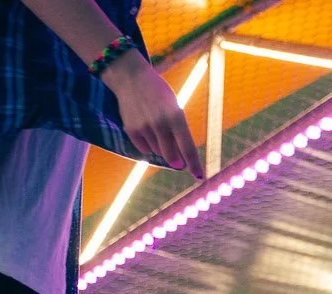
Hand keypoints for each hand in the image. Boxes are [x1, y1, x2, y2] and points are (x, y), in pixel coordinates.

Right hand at [104, 53, 203, 175]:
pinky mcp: (131, 130)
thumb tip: (183, 156)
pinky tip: (148, 132)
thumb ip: (179, 129)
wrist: (131, 78)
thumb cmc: (158, 94)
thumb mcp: (174, 107)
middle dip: (178, 162)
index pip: (188, 147)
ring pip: (158, 152)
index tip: (200, 176)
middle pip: (172, 157)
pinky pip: (144, 149)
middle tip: (180, 162)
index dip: (194, 164)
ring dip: (162, 149)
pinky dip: (149, 146)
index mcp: (176, 117)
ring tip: (158, 131)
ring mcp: (144, 127)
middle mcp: (160, 124)